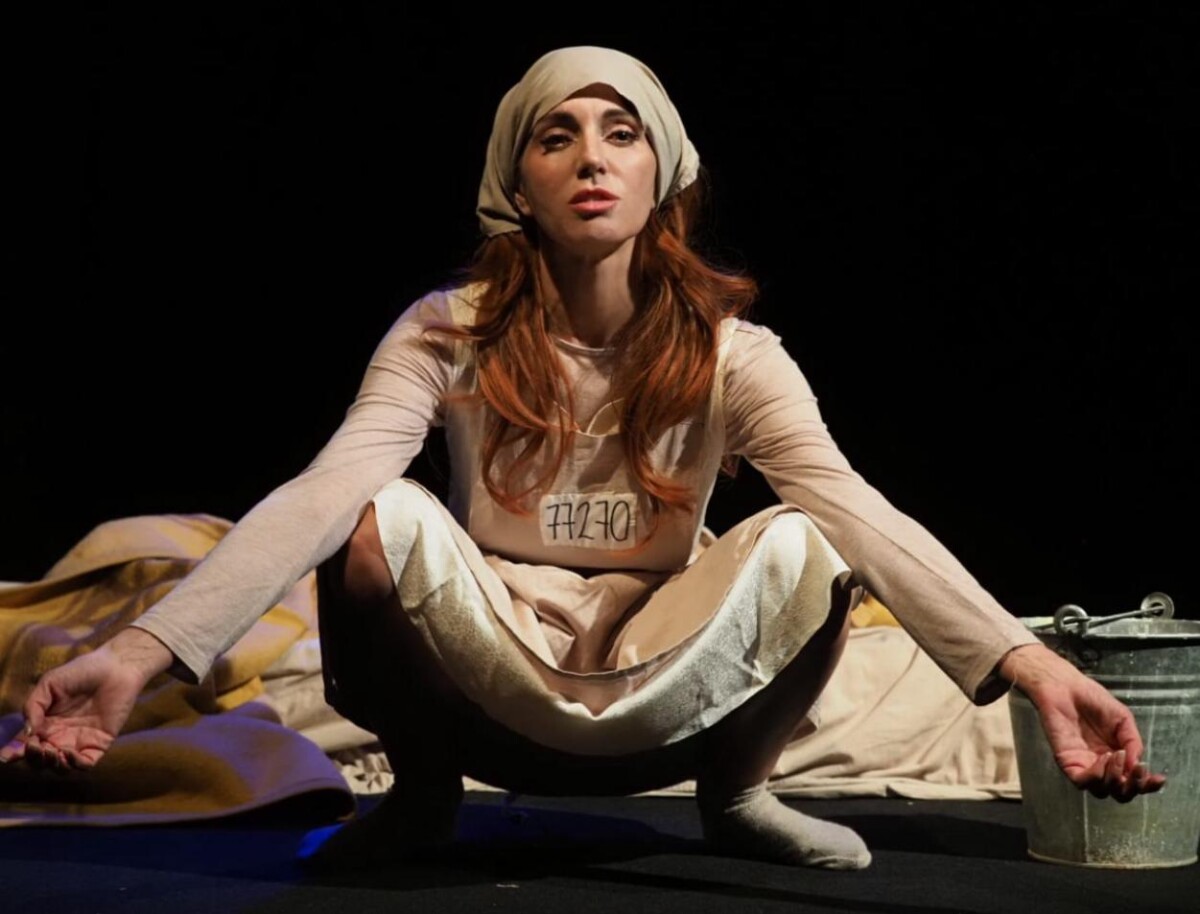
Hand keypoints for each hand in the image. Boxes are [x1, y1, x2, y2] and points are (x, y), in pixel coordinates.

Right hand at [0, 628, 173, 769]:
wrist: (117, 667)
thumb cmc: (82, 671)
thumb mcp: (50, 683)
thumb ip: (33, 705)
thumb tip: (27, 732)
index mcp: (44, 722)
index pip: (25, 744)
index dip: (14, 753)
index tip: (7, 756)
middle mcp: (59, 735)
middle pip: (39, 759)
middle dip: (33, 758)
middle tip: (35, 745)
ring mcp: (79, 741)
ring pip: (59, 767)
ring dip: (51, 764)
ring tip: (51, 750)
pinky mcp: (99, 743)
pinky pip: (84, 764)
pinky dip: (73, 764)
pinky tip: (68, 752)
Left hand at [999, 643, 1165, 800]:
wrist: (1066, 687)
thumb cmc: (1092, 699)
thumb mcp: (1123, 719)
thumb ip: (1133, 743)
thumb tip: (1137, 766)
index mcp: (1118, 756)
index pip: (1134, 781)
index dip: (1148, 785)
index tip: (1159, 779)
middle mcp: (1101, 765)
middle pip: (1120, 793)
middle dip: (1133, 787)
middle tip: (1137, 770)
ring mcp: (1084, 765)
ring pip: (1102, 791)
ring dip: (1114, 779)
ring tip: (1116, 755)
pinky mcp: (1067, 762)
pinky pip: (1082, 782)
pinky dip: (1096, 775)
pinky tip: (1103, 758)